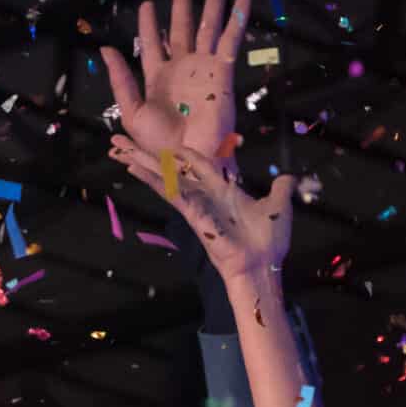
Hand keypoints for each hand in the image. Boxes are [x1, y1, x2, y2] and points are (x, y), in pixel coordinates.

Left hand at [101, 0, 250, 161]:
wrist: (187, 161)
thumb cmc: (158, 144)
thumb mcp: (131, 112)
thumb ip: (121, 79)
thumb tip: (106, 48)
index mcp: (157, 77)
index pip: (153, 42)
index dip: (150, 24)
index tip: (148, 4)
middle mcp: (182, 67)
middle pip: (183, 27)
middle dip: (183, 3)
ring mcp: (204, 68)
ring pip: (208, 27)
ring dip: (213, 3)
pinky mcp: (223, 73)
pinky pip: (231, 41)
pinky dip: (238, 18)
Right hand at [111, 138, 293, 281]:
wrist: (262, 265)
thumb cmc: (269, 241)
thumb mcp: (279, 206)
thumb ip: (281, 189)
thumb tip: (290, 177)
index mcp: (222, 189)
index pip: (196, 163)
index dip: (181, 153)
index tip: (167, 145)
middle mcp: (203, 194)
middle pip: (169, 168)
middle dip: (147, 155)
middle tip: (121, 142)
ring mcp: (194, 203)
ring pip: (162, 176)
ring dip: (139, 160)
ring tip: (115, 148)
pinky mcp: (191, 212)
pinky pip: (168, 191)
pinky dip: (151, 178)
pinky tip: (132, 167)